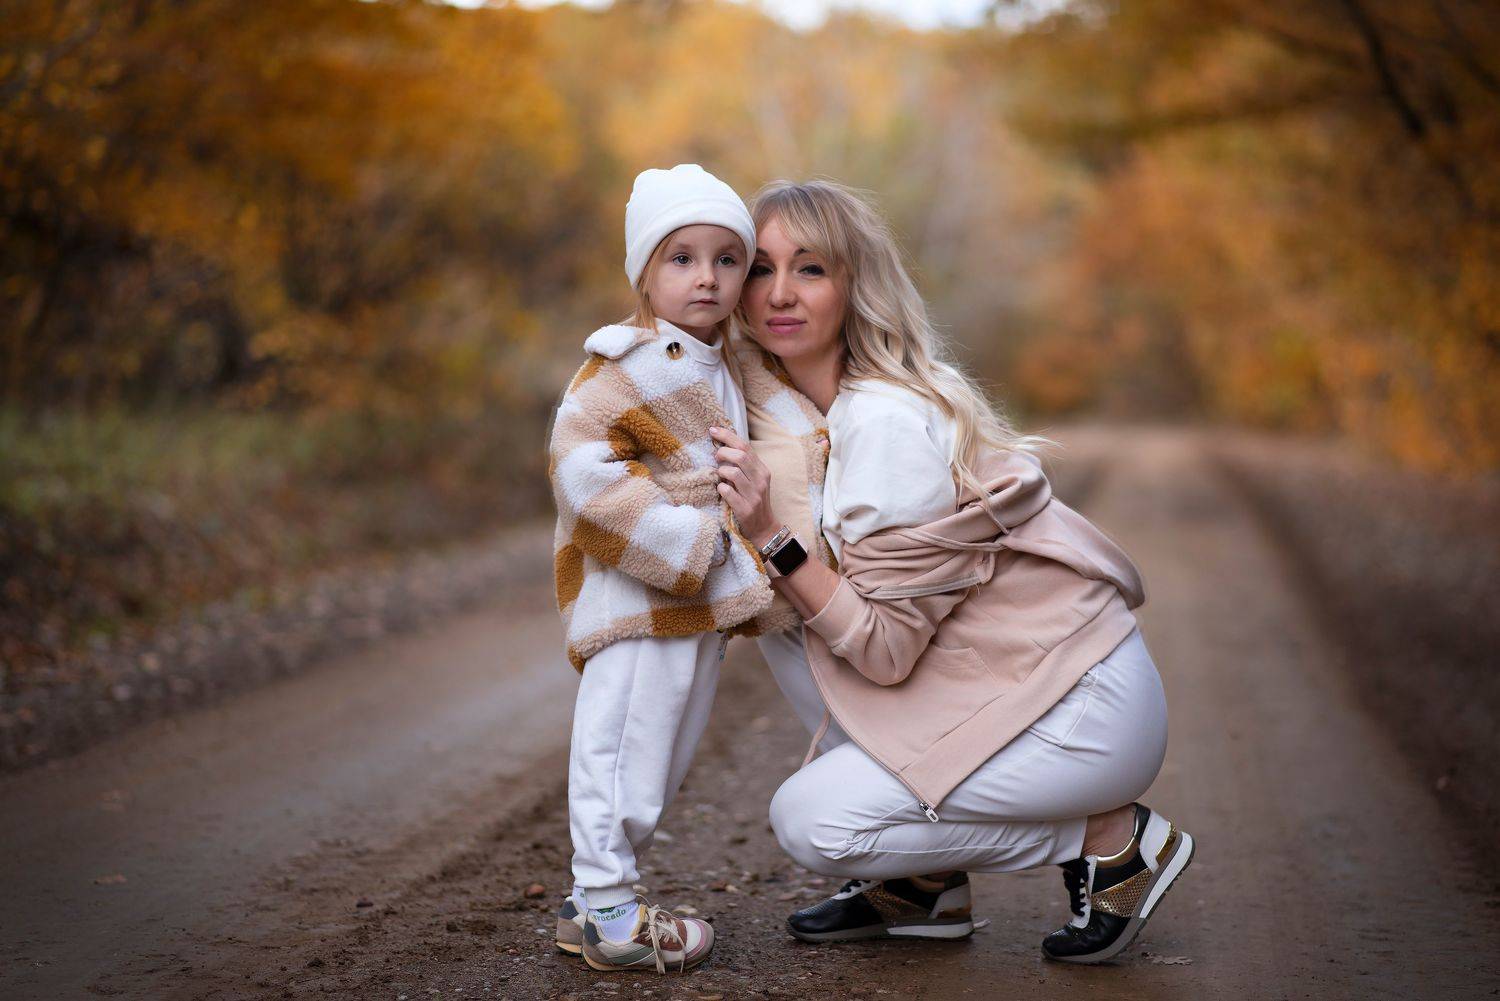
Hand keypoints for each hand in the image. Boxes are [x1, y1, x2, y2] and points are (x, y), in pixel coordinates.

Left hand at [709, 425, 779, 547]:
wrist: (764, 528)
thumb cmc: (754, 501)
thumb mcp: (754, 481)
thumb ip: (743, 466)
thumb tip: (722, 447)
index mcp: (762, 470)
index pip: (745, 446)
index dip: (727, 436)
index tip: (713, 430)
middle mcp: (760, 480)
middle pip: (740, 456)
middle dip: (723, 452)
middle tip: (716, 456)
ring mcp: (754, 495)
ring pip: (733, 473)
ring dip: (721, 471)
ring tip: (719, 475)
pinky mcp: (745, 509)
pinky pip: (727, 492)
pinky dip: (721, 488)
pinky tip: (721, 489)